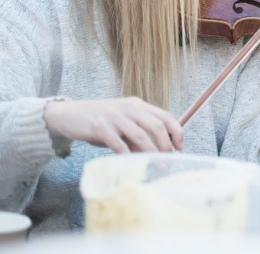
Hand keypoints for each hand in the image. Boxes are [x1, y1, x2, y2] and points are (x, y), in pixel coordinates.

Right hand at [44, 97, 183, 153]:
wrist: (69, 114)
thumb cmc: (100, 121)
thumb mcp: (122, 125)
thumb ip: (137, 137)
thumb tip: (155, 155)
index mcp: (138, 105)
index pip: (165, 116)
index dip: (176, 131)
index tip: (180, 146)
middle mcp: (129, 108)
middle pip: (156, 125)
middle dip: (166, 145)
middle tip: (169, 159)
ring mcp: (115, 117)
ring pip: (140, 136)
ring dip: (151, 153)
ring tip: (157, 164)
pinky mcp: (100, 127)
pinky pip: (118, 143)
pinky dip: (127, 155)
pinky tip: (131, 164)